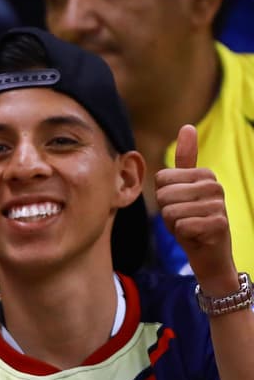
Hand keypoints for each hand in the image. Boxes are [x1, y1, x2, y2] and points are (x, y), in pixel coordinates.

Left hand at [155, 124, 238, 291]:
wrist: (209, 253)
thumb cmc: (191, 220)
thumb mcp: (182, 189)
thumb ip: (185, 160)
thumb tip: (187, 126)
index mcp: (204, 174)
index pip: (161, 179)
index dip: (162, 197)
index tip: (178, 204)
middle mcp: (214, 185)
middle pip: (164, 194)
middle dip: (167, 212)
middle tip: (183, 218)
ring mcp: (219, 204)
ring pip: (171, 211)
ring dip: (174, 225)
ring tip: (189, 226)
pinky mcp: (219, 224)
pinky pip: (181, 226)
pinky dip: (183, 235)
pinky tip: (196, 236)